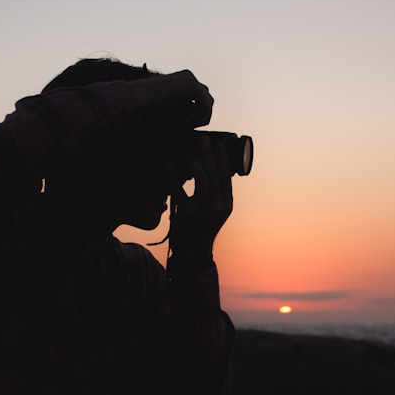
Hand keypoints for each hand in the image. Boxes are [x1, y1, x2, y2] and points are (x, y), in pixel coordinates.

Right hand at [133, 70, 213, 129]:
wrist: (138, 97)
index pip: (201, 97)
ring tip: (184, 127)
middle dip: (202, 116)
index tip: (187, 126)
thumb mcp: (169, 107)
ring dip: (198, 118)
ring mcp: (192, 79)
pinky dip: (195, 117)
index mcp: (183, 79)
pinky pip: (204, 105)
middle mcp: (189, 76)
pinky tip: (182, 123)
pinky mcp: (192, 86)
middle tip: (190, 127)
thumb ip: (183, 109)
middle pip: (208, 99)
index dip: (197, 114)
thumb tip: (199, 120)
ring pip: (208, 103)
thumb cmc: (147, 105)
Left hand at [168, 137, 232, 257]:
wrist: (192, 253)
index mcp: (227, 205)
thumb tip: (210, 170)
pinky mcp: (187, 213)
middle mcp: (218, 207)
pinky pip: (179, 188)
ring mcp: (203, 210)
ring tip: (187, 151)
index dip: (223, 158)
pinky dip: (172, 173)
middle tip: (202, 140)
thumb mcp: (215, 213)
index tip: (218, 144)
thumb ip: (215, 195)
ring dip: (194, 161)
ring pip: (202, 178)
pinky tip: (167, 163)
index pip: (227, 177)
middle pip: (215, 174)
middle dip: (209, 154)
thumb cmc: (200, 230)